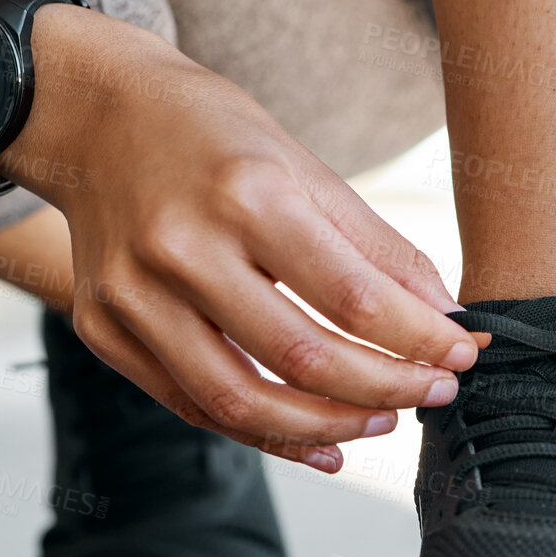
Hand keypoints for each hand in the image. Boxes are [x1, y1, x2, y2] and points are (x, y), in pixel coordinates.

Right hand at [4, 7, 477, 470]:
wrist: (93, 116)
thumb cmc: (209, 134)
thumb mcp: (301, 163)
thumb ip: (373, 246)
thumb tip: (444, 315)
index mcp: (246, 193)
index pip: (354, 297)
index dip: (419, 339)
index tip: (462, 355)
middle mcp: (182, 248)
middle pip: (303, 357)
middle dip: (387, 389)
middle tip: (434, 394)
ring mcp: (134, 295)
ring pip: (242, 401)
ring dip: (327, 426)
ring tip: (380, 421)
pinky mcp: (104, 328)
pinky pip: (193, 404)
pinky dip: (262, 433)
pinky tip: (316, 440)